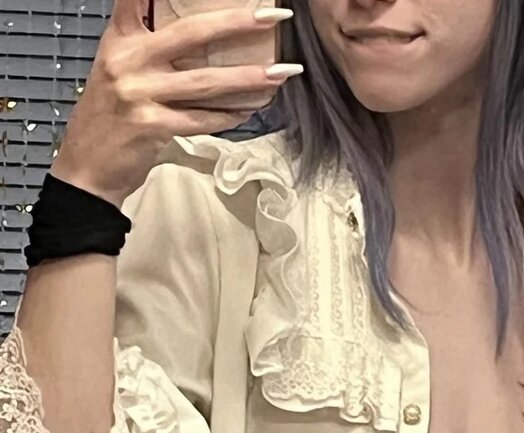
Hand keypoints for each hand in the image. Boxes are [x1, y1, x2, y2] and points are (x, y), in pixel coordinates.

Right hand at [50, 0, 300, 206]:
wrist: (87, 169)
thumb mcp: (119, 70)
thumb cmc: (111, 119)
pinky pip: (201, 120)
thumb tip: (204, 40)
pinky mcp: (152, 127)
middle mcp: (128, 61)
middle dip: (237, 23)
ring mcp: (139, 94)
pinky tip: (251, 111)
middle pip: (191, 34)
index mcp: (120, 40)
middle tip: (273, 17)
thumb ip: (150, 51)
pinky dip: (228, 117)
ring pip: (205, 82)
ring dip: (248, 79)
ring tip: (280, 74)